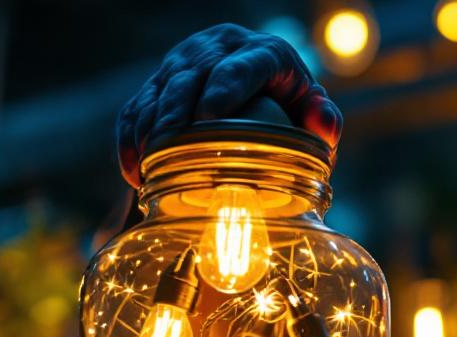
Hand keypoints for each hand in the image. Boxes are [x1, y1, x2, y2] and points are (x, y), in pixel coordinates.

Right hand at [116, 23, 342, 186]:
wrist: (266, 95)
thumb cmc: (294, 112)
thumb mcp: (313, 117)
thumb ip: (323, 121)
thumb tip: (325, 123)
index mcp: (264, 52)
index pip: (242, 65)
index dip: (224, 88)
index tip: (208, 117)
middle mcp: (220, 46)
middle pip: (190, 74)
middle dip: (175, 110)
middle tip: (167, 146)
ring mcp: (186, 59)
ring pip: (158, 88)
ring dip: (147, 126)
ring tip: (145, 165)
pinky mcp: (161, 78)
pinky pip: (137, 104)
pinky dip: (131, 136)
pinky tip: (133, 170)